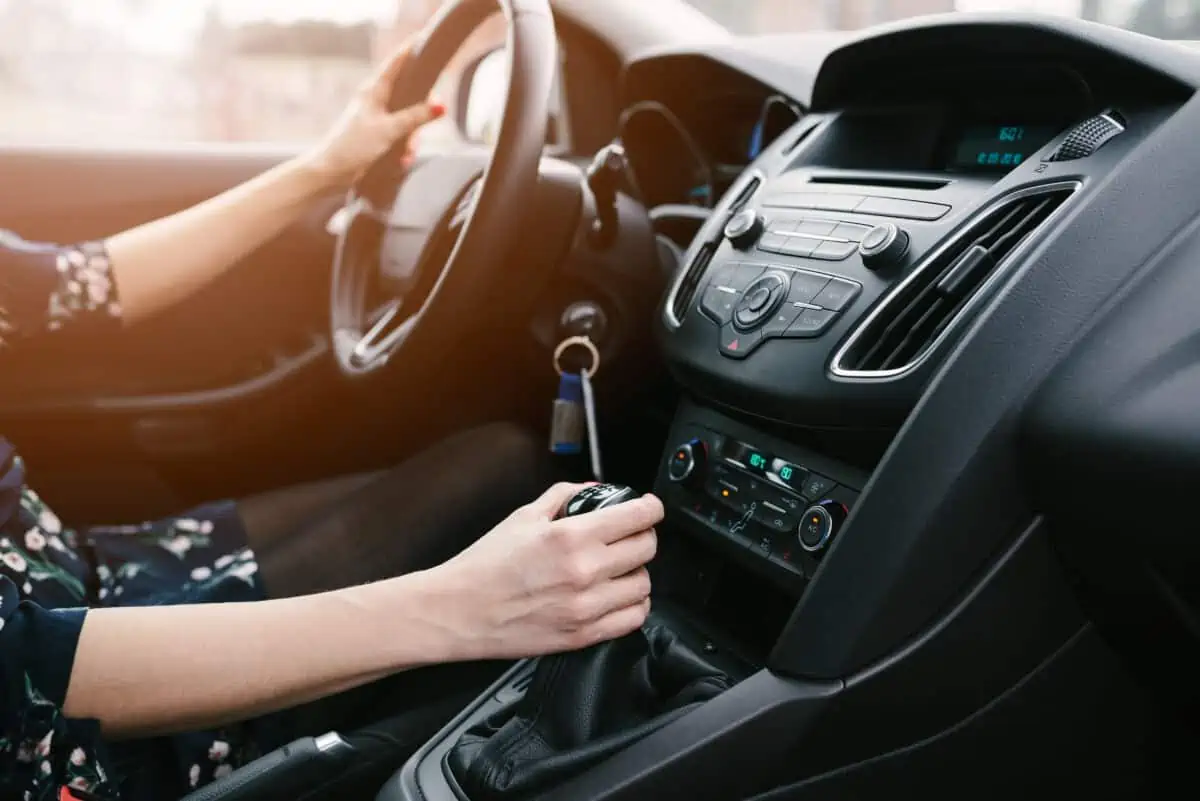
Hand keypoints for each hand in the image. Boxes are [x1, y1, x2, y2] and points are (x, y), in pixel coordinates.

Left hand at [301, 42, 445, 187]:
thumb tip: (440, 104)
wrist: (332, 172)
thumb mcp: (389, 130)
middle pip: (408, 97)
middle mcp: (374, 102)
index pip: (395, 64)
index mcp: (373, 91)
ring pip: (406, 122)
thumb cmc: (353, 147)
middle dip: (418, 117)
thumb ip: (416, 117)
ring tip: (406, 154)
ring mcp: (376, 119)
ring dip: (410, 140)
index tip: (421, 40)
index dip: (408, 52)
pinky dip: (402, 150)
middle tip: (420, 129)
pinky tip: (400, 161)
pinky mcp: (376, 137)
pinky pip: (399, 139)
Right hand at [432, 483, 662, 659]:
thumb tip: (595, 490)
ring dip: (636, 572)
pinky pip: (633, 619)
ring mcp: (587, 607)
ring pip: (644, 585)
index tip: (650, 507)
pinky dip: (633, 605)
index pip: (637, 516)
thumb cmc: (485, 565)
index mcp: (571, 537)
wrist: (459, 611)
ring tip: (618, 568)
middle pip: (647, 548)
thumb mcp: (523, 517)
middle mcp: (585, 572)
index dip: (651, 507)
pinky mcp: (584, 635)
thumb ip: (564, 496)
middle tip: (629, 535)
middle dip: (642, 535)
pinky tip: (617, 596)